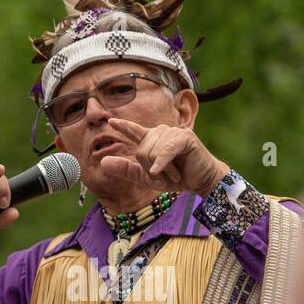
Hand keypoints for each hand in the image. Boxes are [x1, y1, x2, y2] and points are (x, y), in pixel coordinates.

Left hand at [98, 118, 229, 196]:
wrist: (201, 181)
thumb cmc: (176, 178)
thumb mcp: (147, 178)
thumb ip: (126, 170)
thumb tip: (102, 163)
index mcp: (152, 139)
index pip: (134, 131)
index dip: (123, 126)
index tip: (111, 121)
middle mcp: (161, 132)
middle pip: (141, 150)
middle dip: (151, 169)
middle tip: (167, 174)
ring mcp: (173, 132)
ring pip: (153, 152)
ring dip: (163, 170)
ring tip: (175, 172)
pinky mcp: (185, 137)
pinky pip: (165, 150)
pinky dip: (162, 163)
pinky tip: (159, 171)